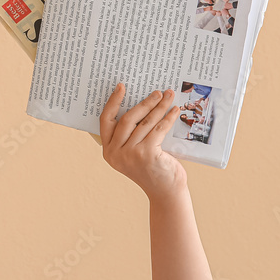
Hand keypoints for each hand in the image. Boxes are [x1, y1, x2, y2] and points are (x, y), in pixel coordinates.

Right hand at [100, 84, 186, 201]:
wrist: (165, 192)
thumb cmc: (151, 169)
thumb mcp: (133, 152)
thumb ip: (130, 134)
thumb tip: (142, 104)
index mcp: (108, 151)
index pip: (105, 120)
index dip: (113, 102)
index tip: (121, 87)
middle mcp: (116, 153)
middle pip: (127, 119)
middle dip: (144, 103)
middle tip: (157, 92)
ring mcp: (130, 154)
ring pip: (144, 123)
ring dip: (158, 107)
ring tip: (167, 96)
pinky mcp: (146, 154)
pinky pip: (158, 130)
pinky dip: (167, 118)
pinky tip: (174, 110)